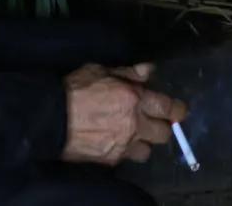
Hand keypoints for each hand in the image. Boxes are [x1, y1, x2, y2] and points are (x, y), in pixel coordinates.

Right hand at [62, 62, 187, 166]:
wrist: (52, 118)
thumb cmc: (77, 88)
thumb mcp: (102, 70)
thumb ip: (129, 72)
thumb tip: (148, 70)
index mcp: (135, 100)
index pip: (168, 108)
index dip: (178, 110)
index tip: (179, 111)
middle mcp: (134, 125)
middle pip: (163, 134)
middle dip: (161, 128)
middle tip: (152, 121)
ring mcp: (123, 146)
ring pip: (146, 151)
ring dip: (142, 143)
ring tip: (130, 135)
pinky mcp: (111, 161)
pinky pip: (125, 158)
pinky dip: (122, 151)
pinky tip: (111, 142)